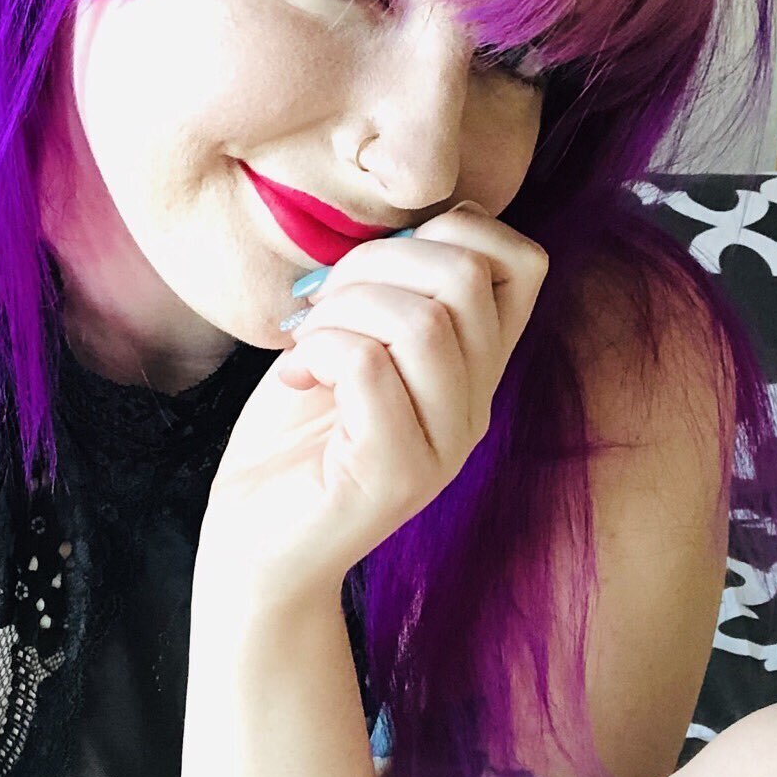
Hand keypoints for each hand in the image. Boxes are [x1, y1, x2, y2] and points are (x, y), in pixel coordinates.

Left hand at [198, 203, 548, 596]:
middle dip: (375, 263)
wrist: (254, 547)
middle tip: (322, 308)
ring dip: (342, 311)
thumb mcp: (348, 341)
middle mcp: (475, 406)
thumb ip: (387, 291)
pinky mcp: (395, 477)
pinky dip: (320, 350)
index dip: (453, 229)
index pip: (523, 261)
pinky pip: (370, 367)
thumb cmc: (293, 439)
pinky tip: (297, 376)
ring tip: (308, 345)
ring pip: (423, 320)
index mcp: (474, 367)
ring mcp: (442, 446)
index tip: (379, 266)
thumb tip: (398, 230)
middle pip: (468, 275)